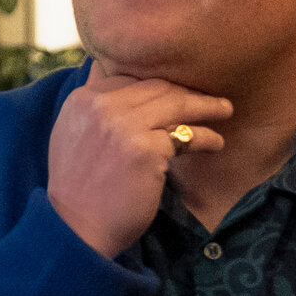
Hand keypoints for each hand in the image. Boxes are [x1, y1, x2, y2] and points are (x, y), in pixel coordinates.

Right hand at [47, 60, 229, 256]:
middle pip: (156, 86)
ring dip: (206, 106)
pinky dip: (207, 138)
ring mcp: (124, 126)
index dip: (159, 83)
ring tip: (224, 109)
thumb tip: (103, 68)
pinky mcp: (146, 150)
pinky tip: (216, 143)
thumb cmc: (79, 188)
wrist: (77, 227)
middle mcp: (101, 106)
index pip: (129, 76)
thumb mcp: (71, 134)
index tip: (179, 90)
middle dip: (187, 90)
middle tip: (210, 97)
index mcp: (82, 99)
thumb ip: (92, 107)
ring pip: (176, 104)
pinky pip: (186, 136)